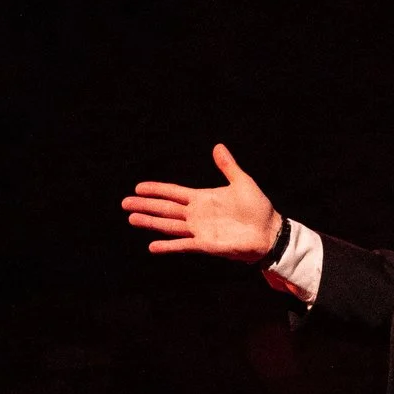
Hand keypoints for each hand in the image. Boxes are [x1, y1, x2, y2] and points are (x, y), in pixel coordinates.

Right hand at [123, 143, 281, 262]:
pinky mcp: (205, 244)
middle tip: (125, 203)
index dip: (156, 189)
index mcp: (202, 198)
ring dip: (150, 222)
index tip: (138, 187)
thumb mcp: (242, 182)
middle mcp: (197, 214)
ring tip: (132, 218)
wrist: (269, 232)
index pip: (173, 192)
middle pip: (165, 208)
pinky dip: (168, 246)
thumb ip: (227, 166)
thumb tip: (217, 147)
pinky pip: (183, 244)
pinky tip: (152, 246)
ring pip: (169, 225)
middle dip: (145, 205)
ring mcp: (199, 230)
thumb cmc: (258, 208)